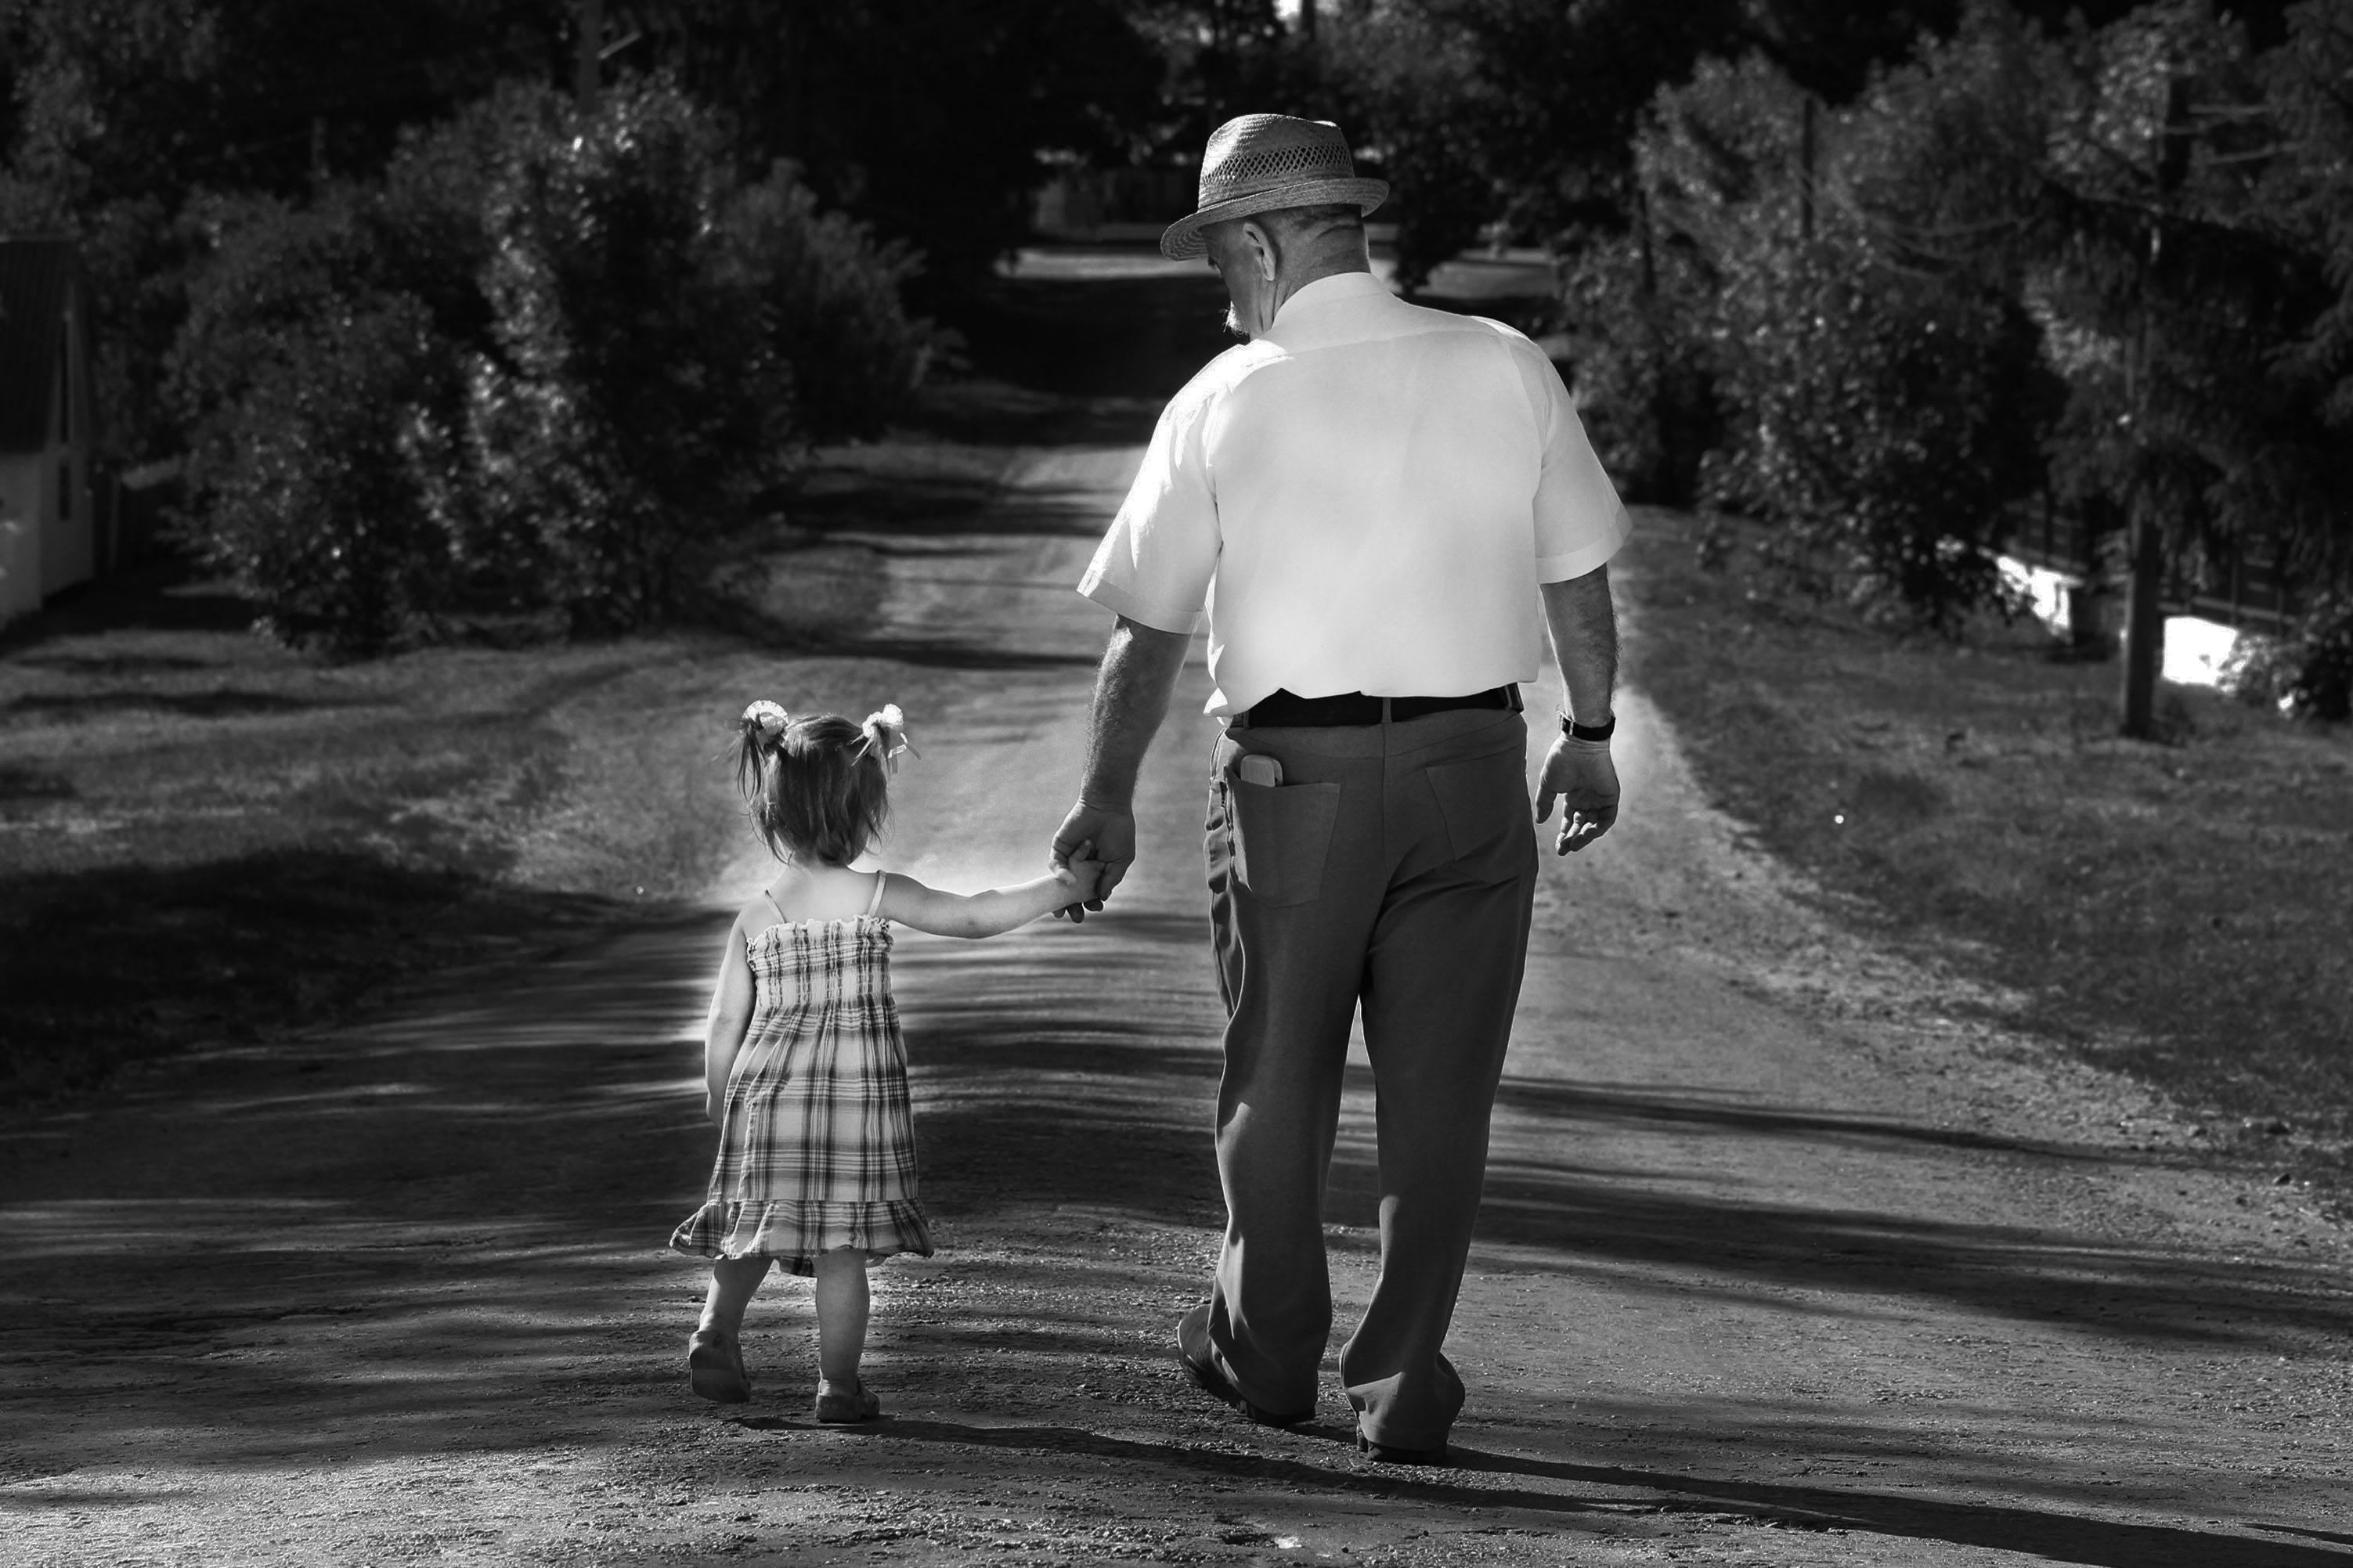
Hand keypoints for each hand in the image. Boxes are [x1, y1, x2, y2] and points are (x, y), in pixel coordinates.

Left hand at [1049, 800, 1135, 921]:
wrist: (1108, 808)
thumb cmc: (1119, 832)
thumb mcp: (1121, 860)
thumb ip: (1111, 879)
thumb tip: (1101, 897)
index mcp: (1097, 871)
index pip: (1090, 892)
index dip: (1091, 902)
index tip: (1096, 908)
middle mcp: (1082, 867)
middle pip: (1073, 891)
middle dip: (1073, 906)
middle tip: (1076, 918)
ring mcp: (1070, 858)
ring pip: (1061, 882)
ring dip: (1062, 897)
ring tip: (1065, 910)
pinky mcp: (1060, 848)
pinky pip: (1056, 865)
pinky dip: (1061, 874)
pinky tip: (1070, 880)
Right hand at [1534, 733, 1619, 853]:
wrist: (1578, 746)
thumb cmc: (1561, 761)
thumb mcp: (1548, 785)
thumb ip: (1544, 803)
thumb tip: (1539, 821)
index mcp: (1573, 797)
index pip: (1570, 822)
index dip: (1564, 835)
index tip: (1559, 847)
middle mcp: (1587, 800)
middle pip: (1582, 826)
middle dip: (1573, 839)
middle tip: (1565, 849)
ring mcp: (1599, 799)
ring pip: (1595, 825)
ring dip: (1585, 837)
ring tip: (1574, 844)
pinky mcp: (1611, 797)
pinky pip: (1607, 818)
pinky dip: (1599, 828)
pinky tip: (1587, 833)